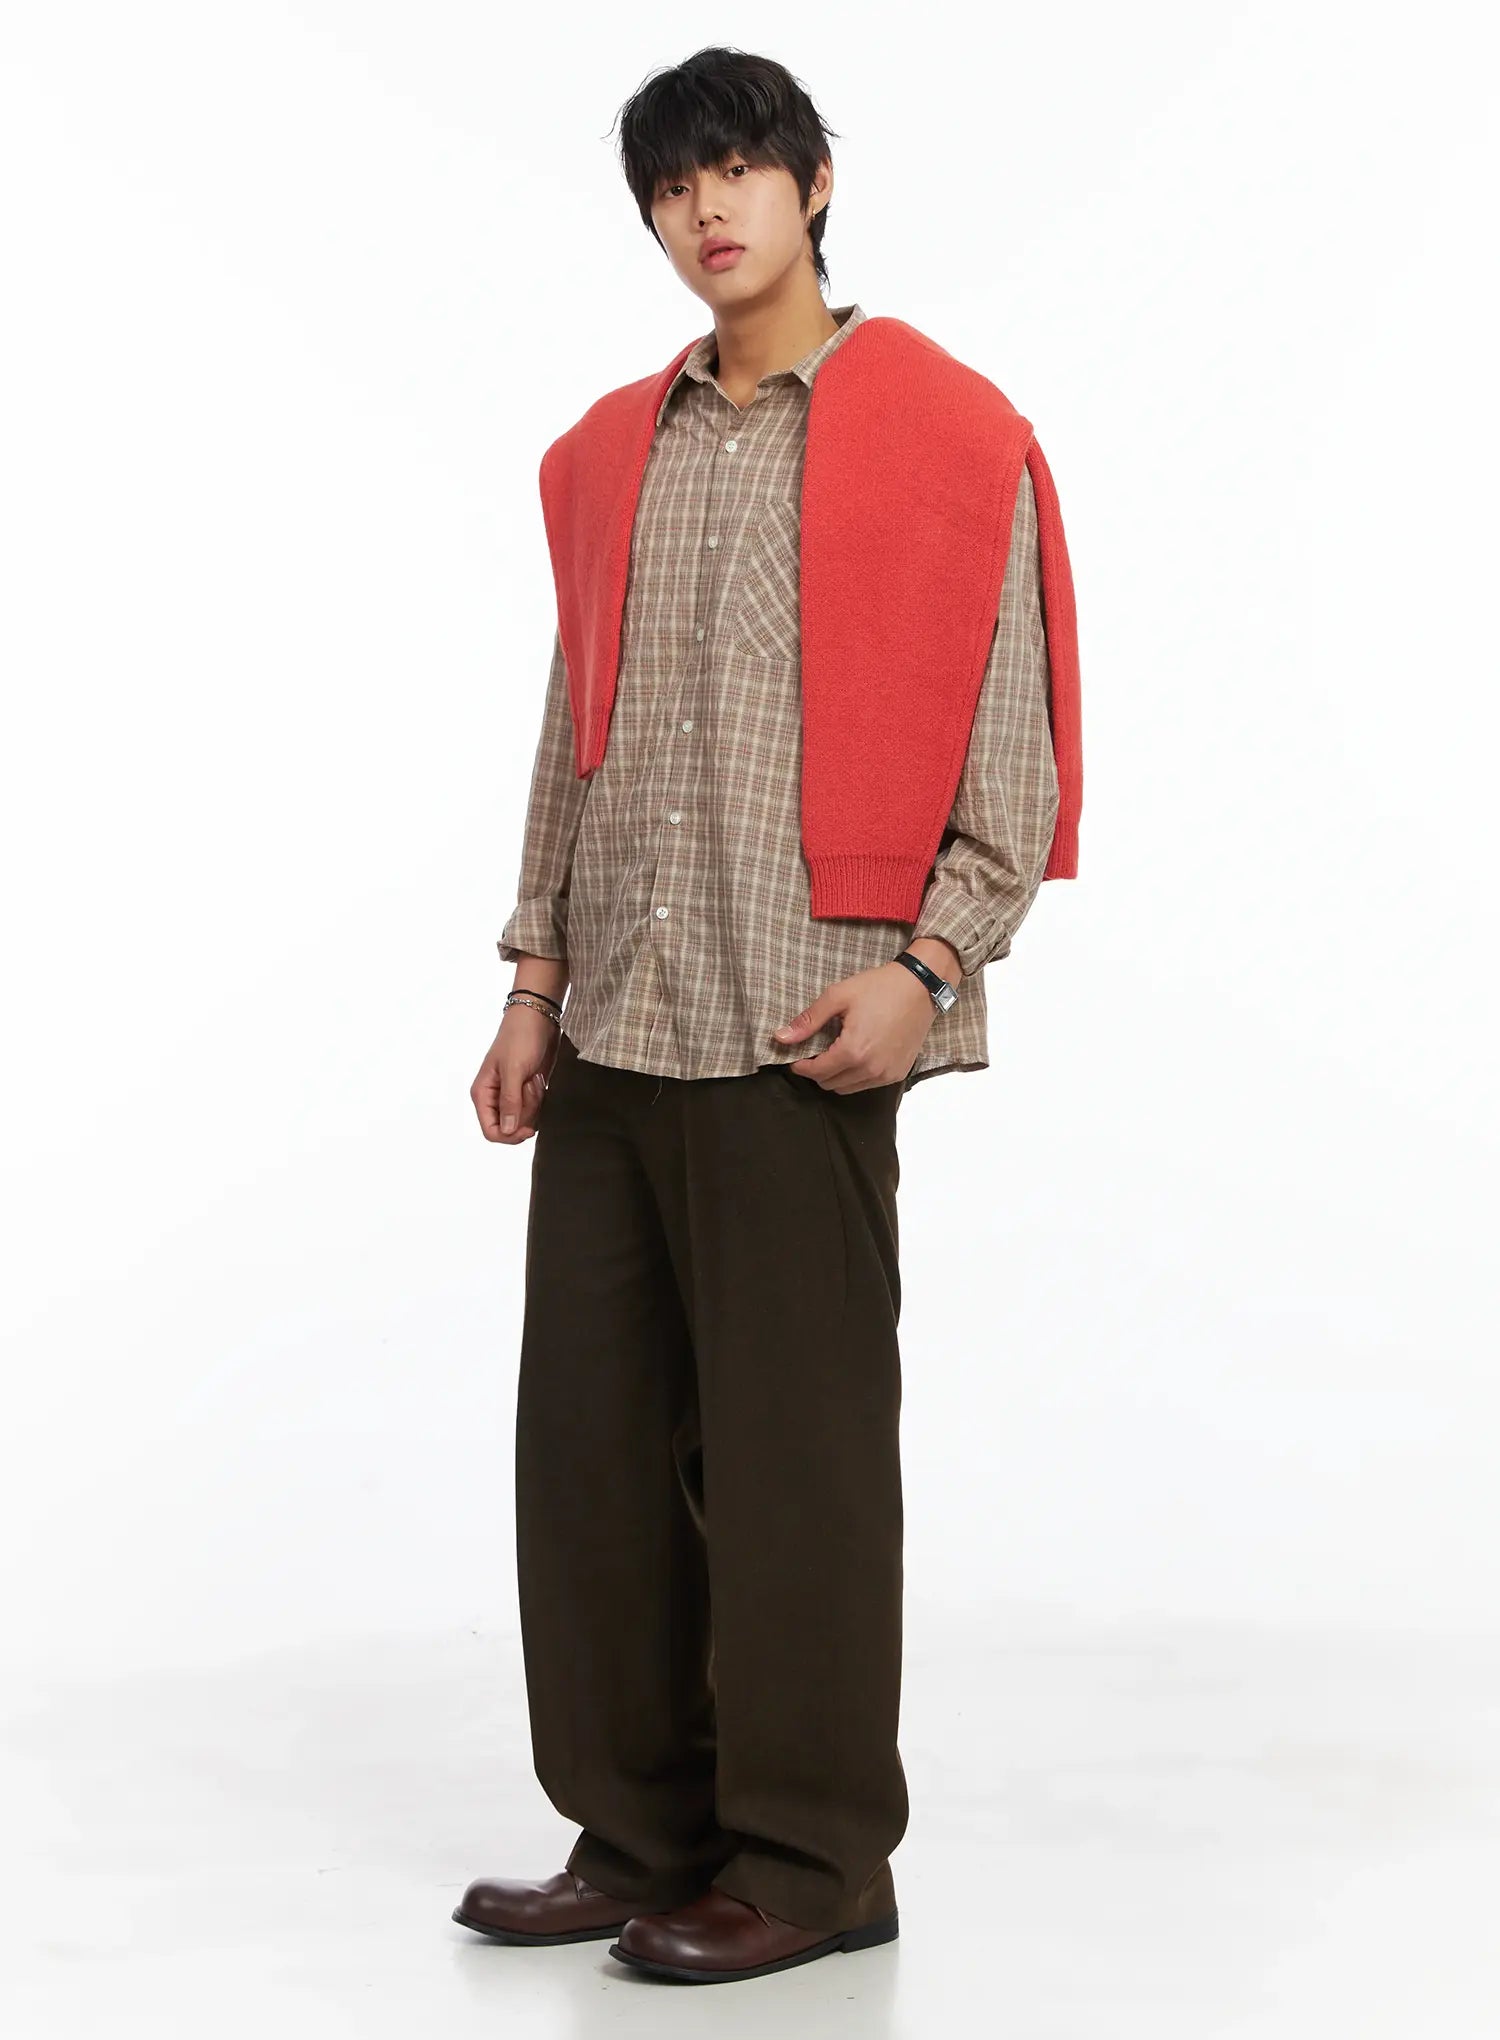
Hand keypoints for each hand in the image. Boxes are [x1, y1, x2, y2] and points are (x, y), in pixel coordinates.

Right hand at [471, 1006, 561, 1142]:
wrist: (539, 1019)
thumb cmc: (521, 1038)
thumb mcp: (514, 1070)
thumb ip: (510, 1102)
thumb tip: (506, 1131)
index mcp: (482, 1093)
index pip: (490, 1131)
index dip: (509, 1136)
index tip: (529, 1129)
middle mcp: (494, 1097)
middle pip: (510, 1127)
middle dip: (525, 1112)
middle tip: (529, 1086)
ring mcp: (511, 1095)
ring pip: (524, 1119)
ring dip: (533, 1103)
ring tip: (533, 1078)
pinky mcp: (526, 1091)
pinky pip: (534, 1109)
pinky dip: (540, 1098)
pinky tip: (538, 1079)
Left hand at [772, 961, 937, 1092]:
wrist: (921, 986)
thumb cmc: (880, 987)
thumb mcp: (839, 996)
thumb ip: (808, 1020)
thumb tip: (780, 1038)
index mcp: (853, 1051)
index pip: (816, 1072)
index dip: (801, 1066)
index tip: (796, 1058)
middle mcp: (870, 1069)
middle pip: (830, 1084)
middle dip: (818, 1071)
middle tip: (817, 1052)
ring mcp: (886, 1074)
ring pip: (848, 1089)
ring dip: (836, 1076)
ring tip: (836, 1053)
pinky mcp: (898, 1074)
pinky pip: (868, 1085)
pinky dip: (856, 1076)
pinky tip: (857, 1055)